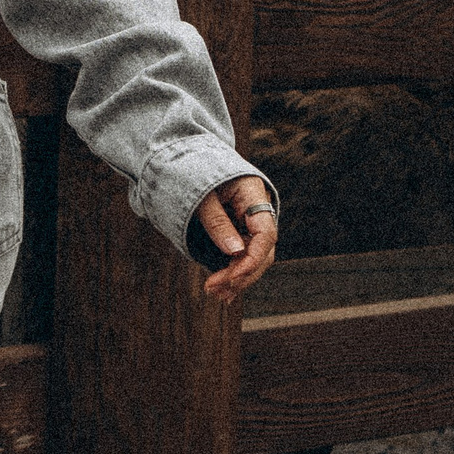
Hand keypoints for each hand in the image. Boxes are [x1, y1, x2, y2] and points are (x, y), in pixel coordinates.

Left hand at [197, 175, 277, 302]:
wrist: (188, 158)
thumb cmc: (193, 171)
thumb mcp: (200, 194)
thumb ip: (217, 221)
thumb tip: (235, 252)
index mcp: (253, 194)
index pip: (265, 234)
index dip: (252, 260)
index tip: (231, 277)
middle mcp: (258, 210)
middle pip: (263, 251)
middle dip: (241, 274)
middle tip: (215, 290)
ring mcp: (250, 221)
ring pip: (255, 257)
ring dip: (238, 278)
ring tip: (216, 295)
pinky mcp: (240, 230)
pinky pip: (244, 255)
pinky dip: (235, 273)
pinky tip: (224, 291)